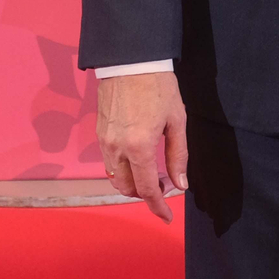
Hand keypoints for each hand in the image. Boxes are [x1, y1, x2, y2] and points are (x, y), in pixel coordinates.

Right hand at [98, 71, 188, 220]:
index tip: (166, 217)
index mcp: (139, 147)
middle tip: (164, 186)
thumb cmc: (159, 87)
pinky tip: (137, 159)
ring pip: (114, 178)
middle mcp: (117, 149)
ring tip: (152, 173)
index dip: (157, 206)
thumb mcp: (177, 120)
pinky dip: (122, 169)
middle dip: (144, 194)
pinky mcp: (99, 134)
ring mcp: (104, 142)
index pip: (147, 189)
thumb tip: (180, 184)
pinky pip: (108, 162)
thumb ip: (178, 154)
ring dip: (131, 183)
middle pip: (126, 188)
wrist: (130, 61)